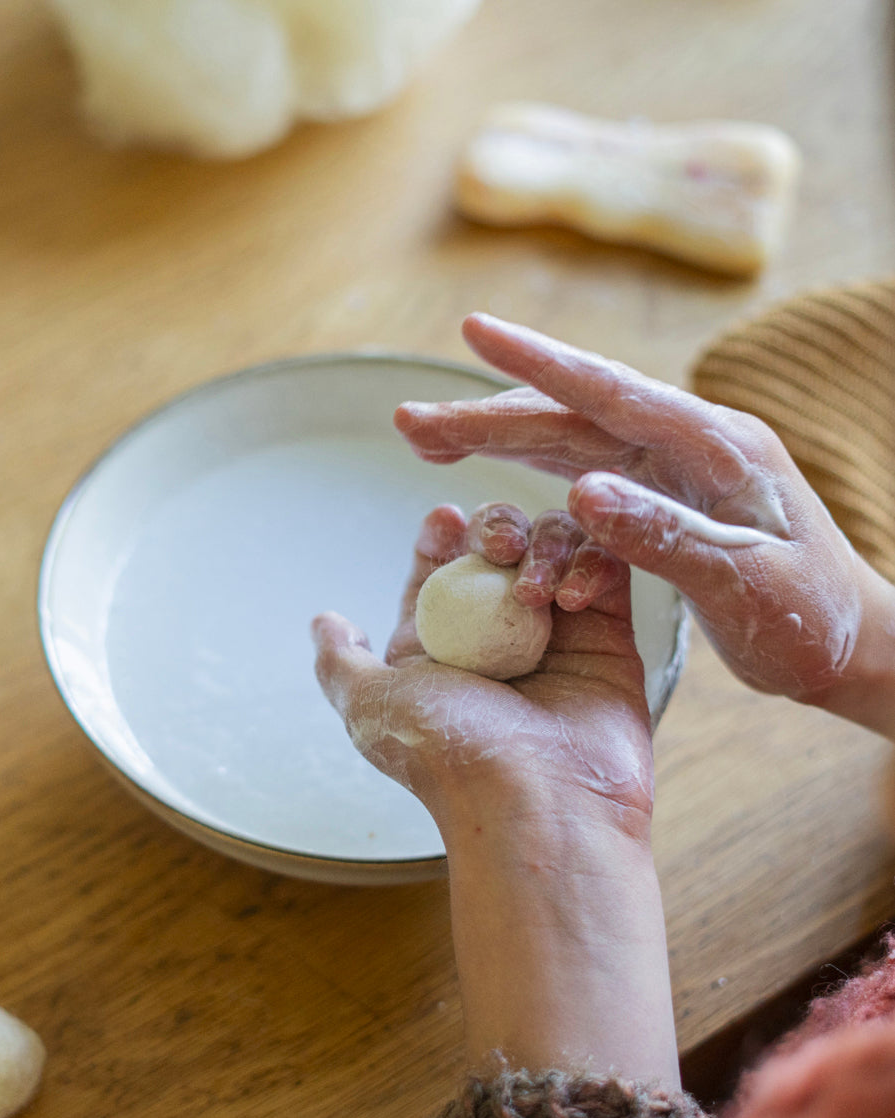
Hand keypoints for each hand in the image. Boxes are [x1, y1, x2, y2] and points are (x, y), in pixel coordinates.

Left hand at [312, 506, 677, 1084]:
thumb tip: (325, 621)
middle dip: (493, 529)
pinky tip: (572, 594)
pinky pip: (607, 574)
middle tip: (495, 545)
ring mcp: (556, 636)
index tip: (442, 521)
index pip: (439, 569)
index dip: (439, 537)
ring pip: (554, 550)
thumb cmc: (447, 758)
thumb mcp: (369, 706)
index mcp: (440, 647)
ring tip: (532, 585)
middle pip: (499, 549)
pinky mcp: (608, 640)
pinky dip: (592, 563)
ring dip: (541, 545)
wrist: (536, 804)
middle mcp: (497, 637)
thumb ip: (342, 661)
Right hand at [395, 313, 894, 730]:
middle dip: (487, 413)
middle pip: (573, 415)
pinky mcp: (664, 496)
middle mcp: (690, 444)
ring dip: (498, 436)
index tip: (473, 331)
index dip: (539, 363)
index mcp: (718, 450)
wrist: (850, 644)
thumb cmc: (808, 620)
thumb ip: (665, 538)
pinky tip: (496, 472)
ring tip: (428, 440)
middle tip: (409, 420)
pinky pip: (586, 475)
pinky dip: (534, 473)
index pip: (613, 394)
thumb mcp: (742, 586)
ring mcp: (675, 468)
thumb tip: (581, 494)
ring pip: (570, 439)